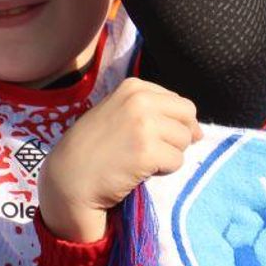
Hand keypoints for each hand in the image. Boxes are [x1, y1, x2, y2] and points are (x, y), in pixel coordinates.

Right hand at [37, 79, 201, 243]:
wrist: (68, 178)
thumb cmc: (93, 148)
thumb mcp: (117, 112)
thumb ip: (150, 110)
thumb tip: (196, 128)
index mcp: (134, 87)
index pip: (178, 102)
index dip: (174, 123)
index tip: (153, 137)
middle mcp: (140, 100)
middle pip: (188, 116)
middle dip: (179, 136)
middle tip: (154, 150)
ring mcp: (144, 125)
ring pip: (185, 140)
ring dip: (170, 154)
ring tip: (143, 160)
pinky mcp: (147, 151)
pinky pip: (177, 161)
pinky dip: (165, 170)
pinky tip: (141, 171)